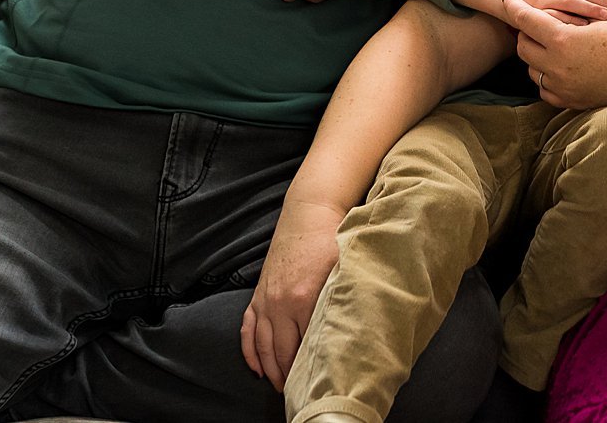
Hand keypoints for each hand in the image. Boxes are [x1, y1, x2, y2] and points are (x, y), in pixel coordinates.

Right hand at [241, 201, 342, 390]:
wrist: (309, 212)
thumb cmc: (332, 239)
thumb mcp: (344, 269)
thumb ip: (345, 298)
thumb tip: (358, 327)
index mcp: (305, 298)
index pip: (307, 344)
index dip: (312, 368)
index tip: (319, 384)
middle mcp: (280, 303)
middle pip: (282, 351)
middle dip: (289, 376)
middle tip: (300, 394)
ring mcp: (266, 300)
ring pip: (263, 345)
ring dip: (271, 370)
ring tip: (281, 388)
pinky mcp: (258, 294)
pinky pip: (248, 330)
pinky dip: (250, 351)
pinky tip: (257, 368)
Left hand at [503, 0, 606, 108]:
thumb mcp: (599, 19)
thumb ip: (569, 14)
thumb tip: (548, 10)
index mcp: (562, 40)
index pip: (526, 20)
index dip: (515, 7)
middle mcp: (555, 65)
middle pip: (523, 46)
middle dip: (526, 33)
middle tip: (536, 26)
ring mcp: (560, 85)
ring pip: (531, 69)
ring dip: (536, 56)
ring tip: (551, 48)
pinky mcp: (567, 100)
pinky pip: (544, 88)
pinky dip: (546, 77)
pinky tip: (558, 68)